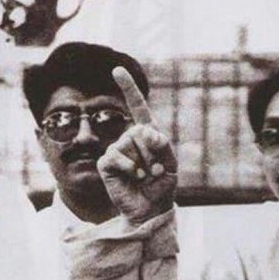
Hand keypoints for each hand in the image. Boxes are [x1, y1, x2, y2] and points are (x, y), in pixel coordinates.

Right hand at [98, 66, 177, 224]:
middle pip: (141, 131)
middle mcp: (130, 139)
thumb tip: (145, 131)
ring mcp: (116, 149)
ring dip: (144, 163)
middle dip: (153, 152)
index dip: (128, 88)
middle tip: (156, 170)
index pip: (138, 107)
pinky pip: (117, 157)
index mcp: (147, 135)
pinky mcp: (107, 163)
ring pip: (129, 143)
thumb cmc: (162, 187)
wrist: (151, 209)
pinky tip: (135, 178)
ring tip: (146, 176)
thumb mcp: (171, 164)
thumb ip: (162, 144)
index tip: (117, 70)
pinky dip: (130, 168)